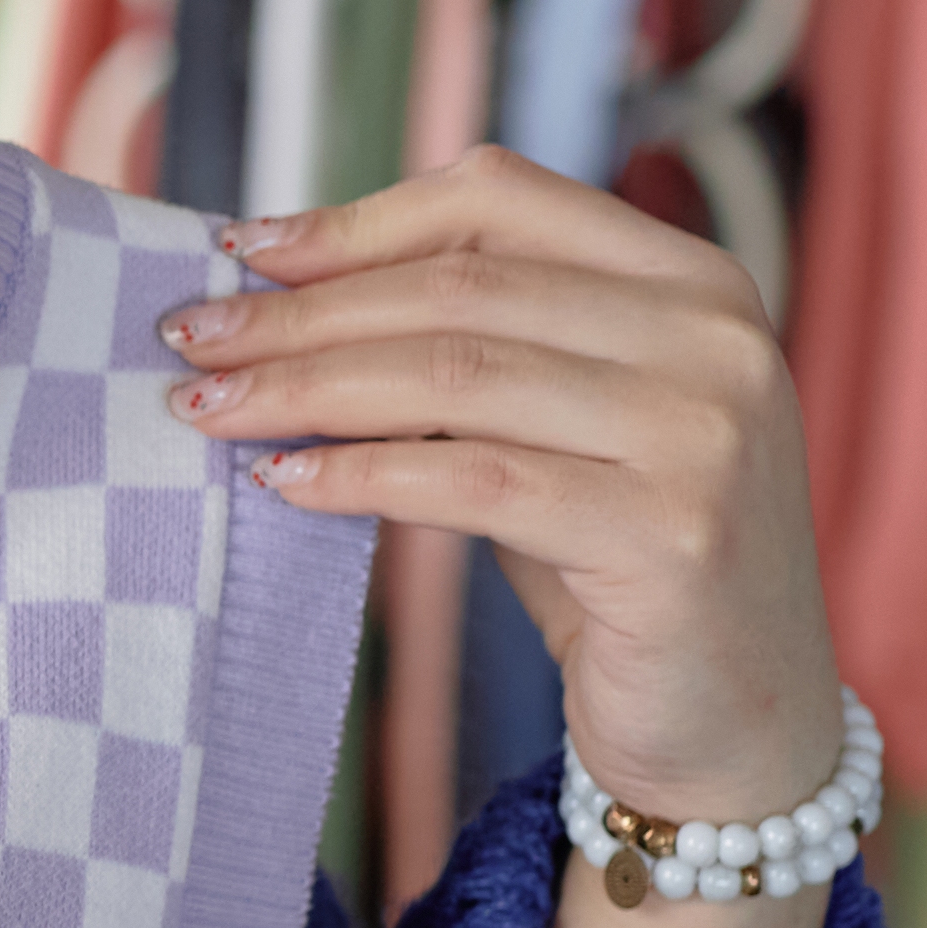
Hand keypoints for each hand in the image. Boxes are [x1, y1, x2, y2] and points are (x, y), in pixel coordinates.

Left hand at [156, 143, 844, 824]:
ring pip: (454, 375)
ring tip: (205, 409)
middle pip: (458, 287)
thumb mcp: (561, 432)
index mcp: (693, 280)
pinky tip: (282, 482)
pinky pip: (473, 484)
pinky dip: (361, 476)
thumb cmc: (623, 568)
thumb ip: (477, 356)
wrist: (740, 725)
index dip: (356, 221)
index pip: (499, 202)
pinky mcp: (670, 536)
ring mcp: (702, 433)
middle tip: (186, 337)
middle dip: (301, 312)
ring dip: (306, 387)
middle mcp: (714, 337)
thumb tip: (284, 300)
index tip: (239, 251)